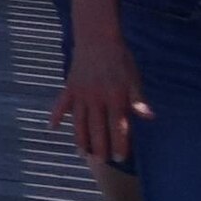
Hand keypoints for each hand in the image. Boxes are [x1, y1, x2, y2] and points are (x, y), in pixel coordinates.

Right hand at [57, 40, 147, 164]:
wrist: (97, 38)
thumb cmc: (120, 59)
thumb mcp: (133, 78)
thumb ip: (138, 99)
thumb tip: (148, 117)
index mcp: (114, 97)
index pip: (118, 126)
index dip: (120, 143)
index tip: (120, 158)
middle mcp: (96, 99)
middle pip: (97, 128)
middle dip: (100, 146)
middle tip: (102, 162)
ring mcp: (80, 94)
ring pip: (79, 121)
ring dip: (80, 138)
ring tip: (83, 154)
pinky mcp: (69, 87)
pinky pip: (61, 104)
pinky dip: (56, 116)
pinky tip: (52, 128)